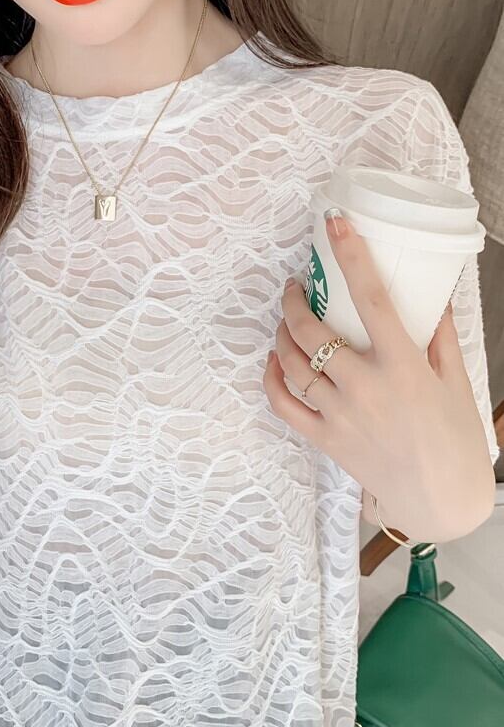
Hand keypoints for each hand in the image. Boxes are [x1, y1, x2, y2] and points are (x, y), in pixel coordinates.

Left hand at [262, 208, 494, 542]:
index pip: (371, 299)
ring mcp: (340, 415)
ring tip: (286, 320)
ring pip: (293, 364)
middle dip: (294, 299)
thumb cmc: (454, 439)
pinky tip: (273, 361)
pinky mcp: (325, 439)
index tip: (335, 225)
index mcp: (403, 367)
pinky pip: (284, 405)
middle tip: (295, 285)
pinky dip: (272, 379)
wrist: (440, 501)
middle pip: (312, 331)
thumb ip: (439, 335)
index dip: (350, 256)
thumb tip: (431, 294)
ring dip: (281, 334)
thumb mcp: (455, 381)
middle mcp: (365, 387)